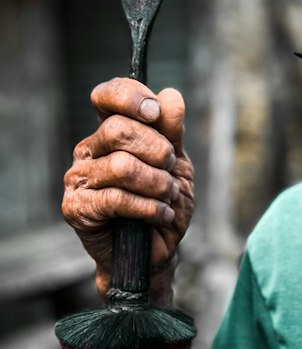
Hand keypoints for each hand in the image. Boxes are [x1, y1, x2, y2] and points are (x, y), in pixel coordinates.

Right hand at [62, 78, 193, 299]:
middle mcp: (89, 151)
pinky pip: (118, 199)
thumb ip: (172, 132)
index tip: (155, 113)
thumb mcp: (176, 164)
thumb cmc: (163, 204)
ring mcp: (79, 179)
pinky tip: (160, 215)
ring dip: (157, 183)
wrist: (158, 252)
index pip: (107, 96)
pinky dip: (149, 208)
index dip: (131, 97)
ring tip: (167, 197)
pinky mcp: (78, 208)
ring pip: (121, 166)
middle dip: (158, 150)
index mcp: (109, 132)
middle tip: (169, 170)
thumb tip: (169, 96)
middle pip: (119, 129)